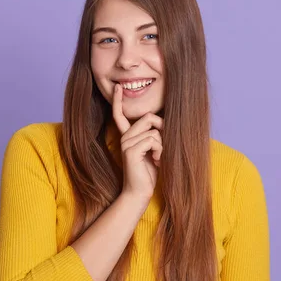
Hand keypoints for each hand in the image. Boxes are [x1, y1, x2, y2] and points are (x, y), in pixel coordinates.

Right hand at [112, 83, 163, 201]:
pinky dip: (160, 151)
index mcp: (128, 136)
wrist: (139, 193)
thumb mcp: (154, 150)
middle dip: (162, 128)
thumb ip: (154, 135)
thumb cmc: (149, 173)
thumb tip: (162, 122)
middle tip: (162, 147)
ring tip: (158, 158)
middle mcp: (124, 137)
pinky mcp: (131, 151)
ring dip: (162, 145)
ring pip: (154, 130)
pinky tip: (156, 162)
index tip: (117, 88)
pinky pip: (153, 140)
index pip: (120, 115)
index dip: (117, 101)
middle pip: (148, 117)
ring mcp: (126, 143)